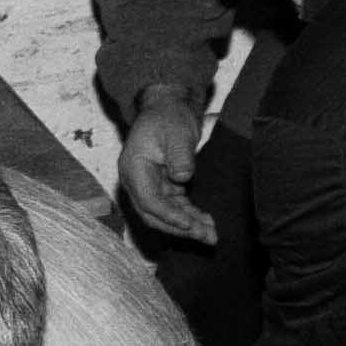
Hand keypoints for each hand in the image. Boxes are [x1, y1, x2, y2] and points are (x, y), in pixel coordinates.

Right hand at [117, 87, 217, 245]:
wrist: (167, 109)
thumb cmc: (168, 117)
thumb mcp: (176, 132)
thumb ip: (179, 155)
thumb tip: (182, 178)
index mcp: (133, 168)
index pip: (148, 200)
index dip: (169, 215)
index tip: (190, 224)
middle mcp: (136, 181)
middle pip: (154, 214)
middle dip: (180, 228)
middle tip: (206, 236)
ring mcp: (148, 186)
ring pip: (164, 215)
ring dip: (187, 226)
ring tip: (211, 235)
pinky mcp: (161, 187)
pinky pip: (173, 207)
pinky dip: (188, 216)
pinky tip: (206, 222)